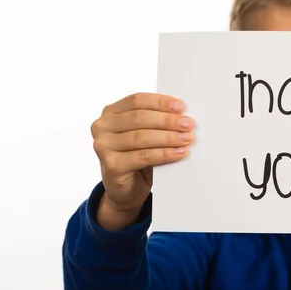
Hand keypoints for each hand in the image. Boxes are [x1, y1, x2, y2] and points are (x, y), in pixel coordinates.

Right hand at [91, 93, 194, 227]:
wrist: (125, 189)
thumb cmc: (138, 156)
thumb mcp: (144, 134)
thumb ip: (156, 123)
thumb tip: (183, 116)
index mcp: (111, 112)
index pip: (137, 100)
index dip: (160, 102)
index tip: (181, 107)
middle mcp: (102, 127)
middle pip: (140, 118)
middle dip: (168, 120)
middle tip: (188, 124)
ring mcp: (103, 146)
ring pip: (142, 137)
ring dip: (168, 137)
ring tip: (187, 139)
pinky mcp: (111, 166)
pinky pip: (143, 156)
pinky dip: (164, 154)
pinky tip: (179, 153)